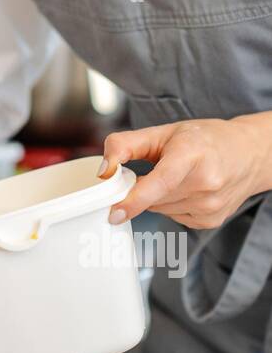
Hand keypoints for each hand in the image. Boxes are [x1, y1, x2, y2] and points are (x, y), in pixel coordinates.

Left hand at [98, 115, 271, 228]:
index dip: (135, 200)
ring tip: (178, 176)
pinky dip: (171, 205)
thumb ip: (126, 145)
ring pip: (160, 210)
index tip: (114, 213)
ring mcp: (210, 206)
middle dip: (142, 188)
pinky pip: (173, 217)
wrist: (249, 154)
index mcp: (193, 154)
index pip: (161, 182)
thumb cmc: (205, 139)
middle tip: (155, 168)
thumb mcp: (164, 131)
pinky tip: (187, 189)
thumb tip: (104, 171)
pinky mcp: (210, 221)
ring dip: (157, 197)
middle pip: (153, 198)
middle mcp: (206, 183)